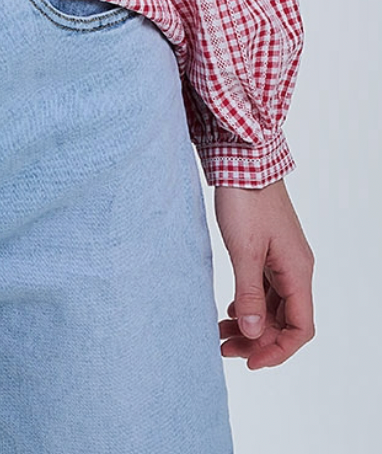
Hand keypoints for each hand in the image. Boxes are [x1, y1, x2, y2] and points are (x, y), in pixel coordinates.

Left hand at [212, 179, 313, 368]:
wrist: (242, 159)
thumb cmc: (246, 199)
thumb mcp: (244, 250)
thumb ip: (250, 294)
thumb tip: (254, 333)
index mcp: (298, 272)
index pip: (300, 328)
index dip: (278, 350)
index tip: (250, 361)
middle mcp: (295, 268)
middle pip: (284, 320)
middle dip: (257, 339)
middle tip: (224, 347)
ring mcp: (282, 259)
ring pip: (272, 305)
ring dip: (251, 323)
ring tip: (221, 332)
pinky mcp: (267, 249)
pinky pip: (264, 288)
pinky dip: (249, 302)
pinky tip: (231, 307)